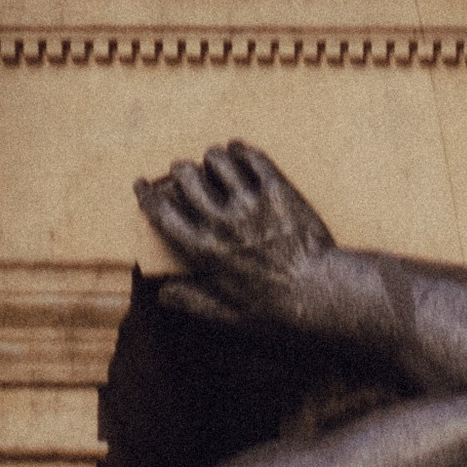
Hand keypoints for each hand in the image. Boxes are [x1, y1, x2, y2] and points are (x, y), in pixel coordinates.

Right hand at [134, 142, 338, 333]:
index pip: (162, 212)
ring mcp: (251, 202)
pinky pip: (252, 156)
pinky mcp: (278, 190)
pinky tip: (241, 153)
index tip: (142, 184)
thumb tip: (163, 294)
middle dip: (181, 171)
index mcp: (205, 250)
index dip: (147, 194)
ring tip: (215, 162)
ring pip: (217, 158)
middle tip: (185, 173)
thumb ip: (194, 302)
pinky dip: (241, 150)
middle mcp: (222, 221)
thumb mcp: (231, 316)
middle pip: (186, 176)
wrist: (324, 296)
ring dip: (212, 158)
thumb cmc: (278, 313)